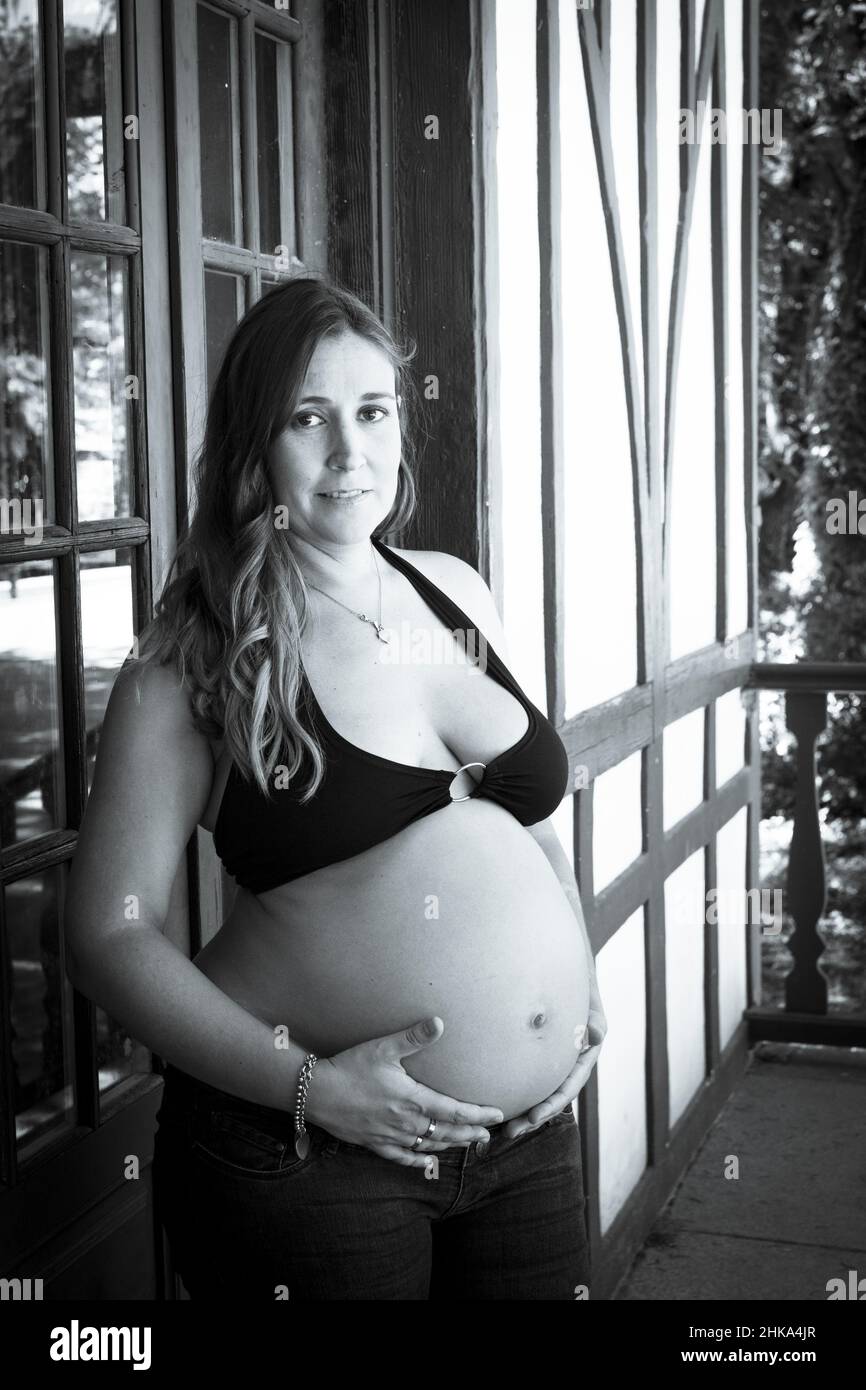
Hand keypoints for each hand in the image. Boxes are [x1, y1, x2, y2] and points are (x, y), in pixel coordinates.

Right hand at [307, 1016, 505, 1167]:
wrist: (316, 1093)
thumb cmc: (350, 1067)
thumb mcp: (383, 1048)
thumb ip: (413, 1038)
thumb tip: (439, 1022)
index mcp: (413, 1100)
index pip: (455, 1111)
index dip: (479, 1115)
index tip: (497, 1116)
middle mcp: (406, 1123)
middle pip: (447, 1132)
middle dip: (470, 1134)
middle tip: (488, 1136)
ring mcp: (390, 1136)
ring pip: (429, 1145)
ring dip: (451, 1145)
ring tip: (467, 1144)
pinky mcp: (374, 1143)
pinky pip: (402, 1157)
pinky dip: (419, 1159)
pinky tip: (428, 1161)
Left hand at [501, 977, 607, 1138]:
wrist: (561, 964)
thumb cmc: (578, 979)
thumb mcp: (588, 996)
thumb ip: (593, 1018)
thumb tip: (596, 1035)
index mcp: (585, 1053)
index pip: (569, 1086)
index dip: (552, 1104)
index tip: (534, 1118)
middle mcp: (570, 1060)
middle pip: (552, 1096)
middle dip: (534, 1116)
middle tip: (511, 1132)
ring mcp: (554, 1057)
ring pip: (539, 1089)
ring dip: (523, 1108)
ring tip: (501, 1126)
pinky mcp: (539, 1051)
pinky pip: (528, 1074)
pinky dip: (517, 1088)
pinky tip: (496, 1097)